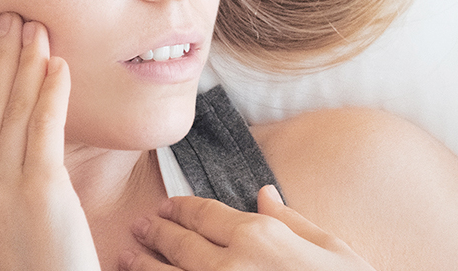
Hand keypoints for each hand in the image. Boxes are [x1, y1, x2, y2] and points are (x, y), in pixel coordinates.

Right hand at [0, 12, 99, 270]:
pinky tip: (58, 66)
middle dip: (0, 57)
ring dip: (26, 64)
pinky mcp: (38, 192)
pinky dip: (51, 94)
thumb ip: (0, 186)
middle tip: (12, 17)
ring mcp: (2, 190)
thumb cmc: (36, 268)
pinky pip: (44, 131)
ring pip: (14, 112)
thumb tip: (17, 142)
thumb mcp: (3, 226)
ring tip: (36, 28)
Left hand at [120, 185, 375, 270]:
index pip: (204, 214)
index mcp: (259, 236)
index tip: (165, 207)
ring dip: (141, 266)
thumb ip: (291, 220)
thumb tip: (264, 194)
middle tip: (137, 227)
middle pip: (178, 244)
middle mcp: (230, 265)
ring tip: (126, 258)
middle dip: (155, 233)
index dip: (180, 209)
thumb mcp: (332, 248)